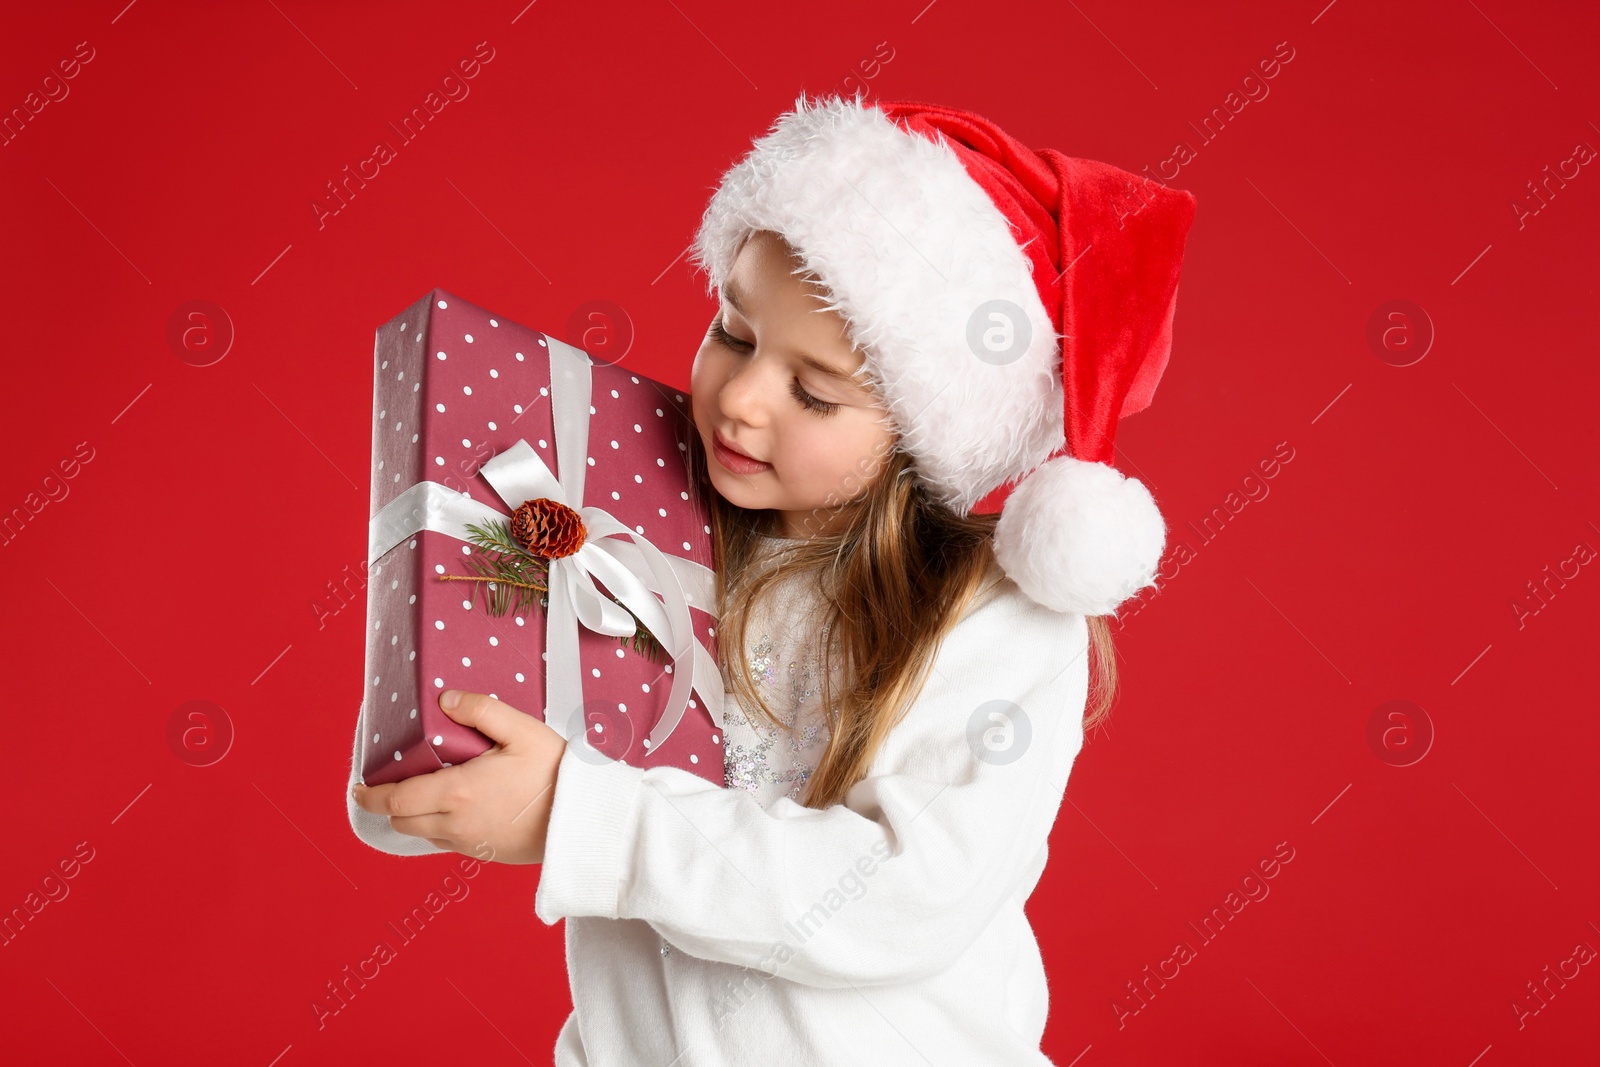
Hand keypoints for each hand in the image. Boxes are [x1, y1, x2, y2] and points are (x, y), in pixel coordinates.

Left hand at [352, 689, 566, 864]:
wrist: (583, 819)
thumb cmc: (556, 773)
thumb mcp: (522, 730)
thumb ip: (481, 711)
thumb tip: (447, 701)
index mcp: (458, 792)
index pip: (395, 800)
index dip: (370, 795)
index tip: (358, 787)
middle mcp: (456, 823)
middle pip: (402, 821)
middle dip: (390, 805)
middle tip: (390, 785)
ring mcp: (470, 842)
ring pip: (422, 834)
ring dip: (414, 817)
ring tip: (424, 794)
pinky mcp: (485, 854)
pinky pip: (446, 843)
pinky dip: (437, 828)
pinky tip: (456, 808)